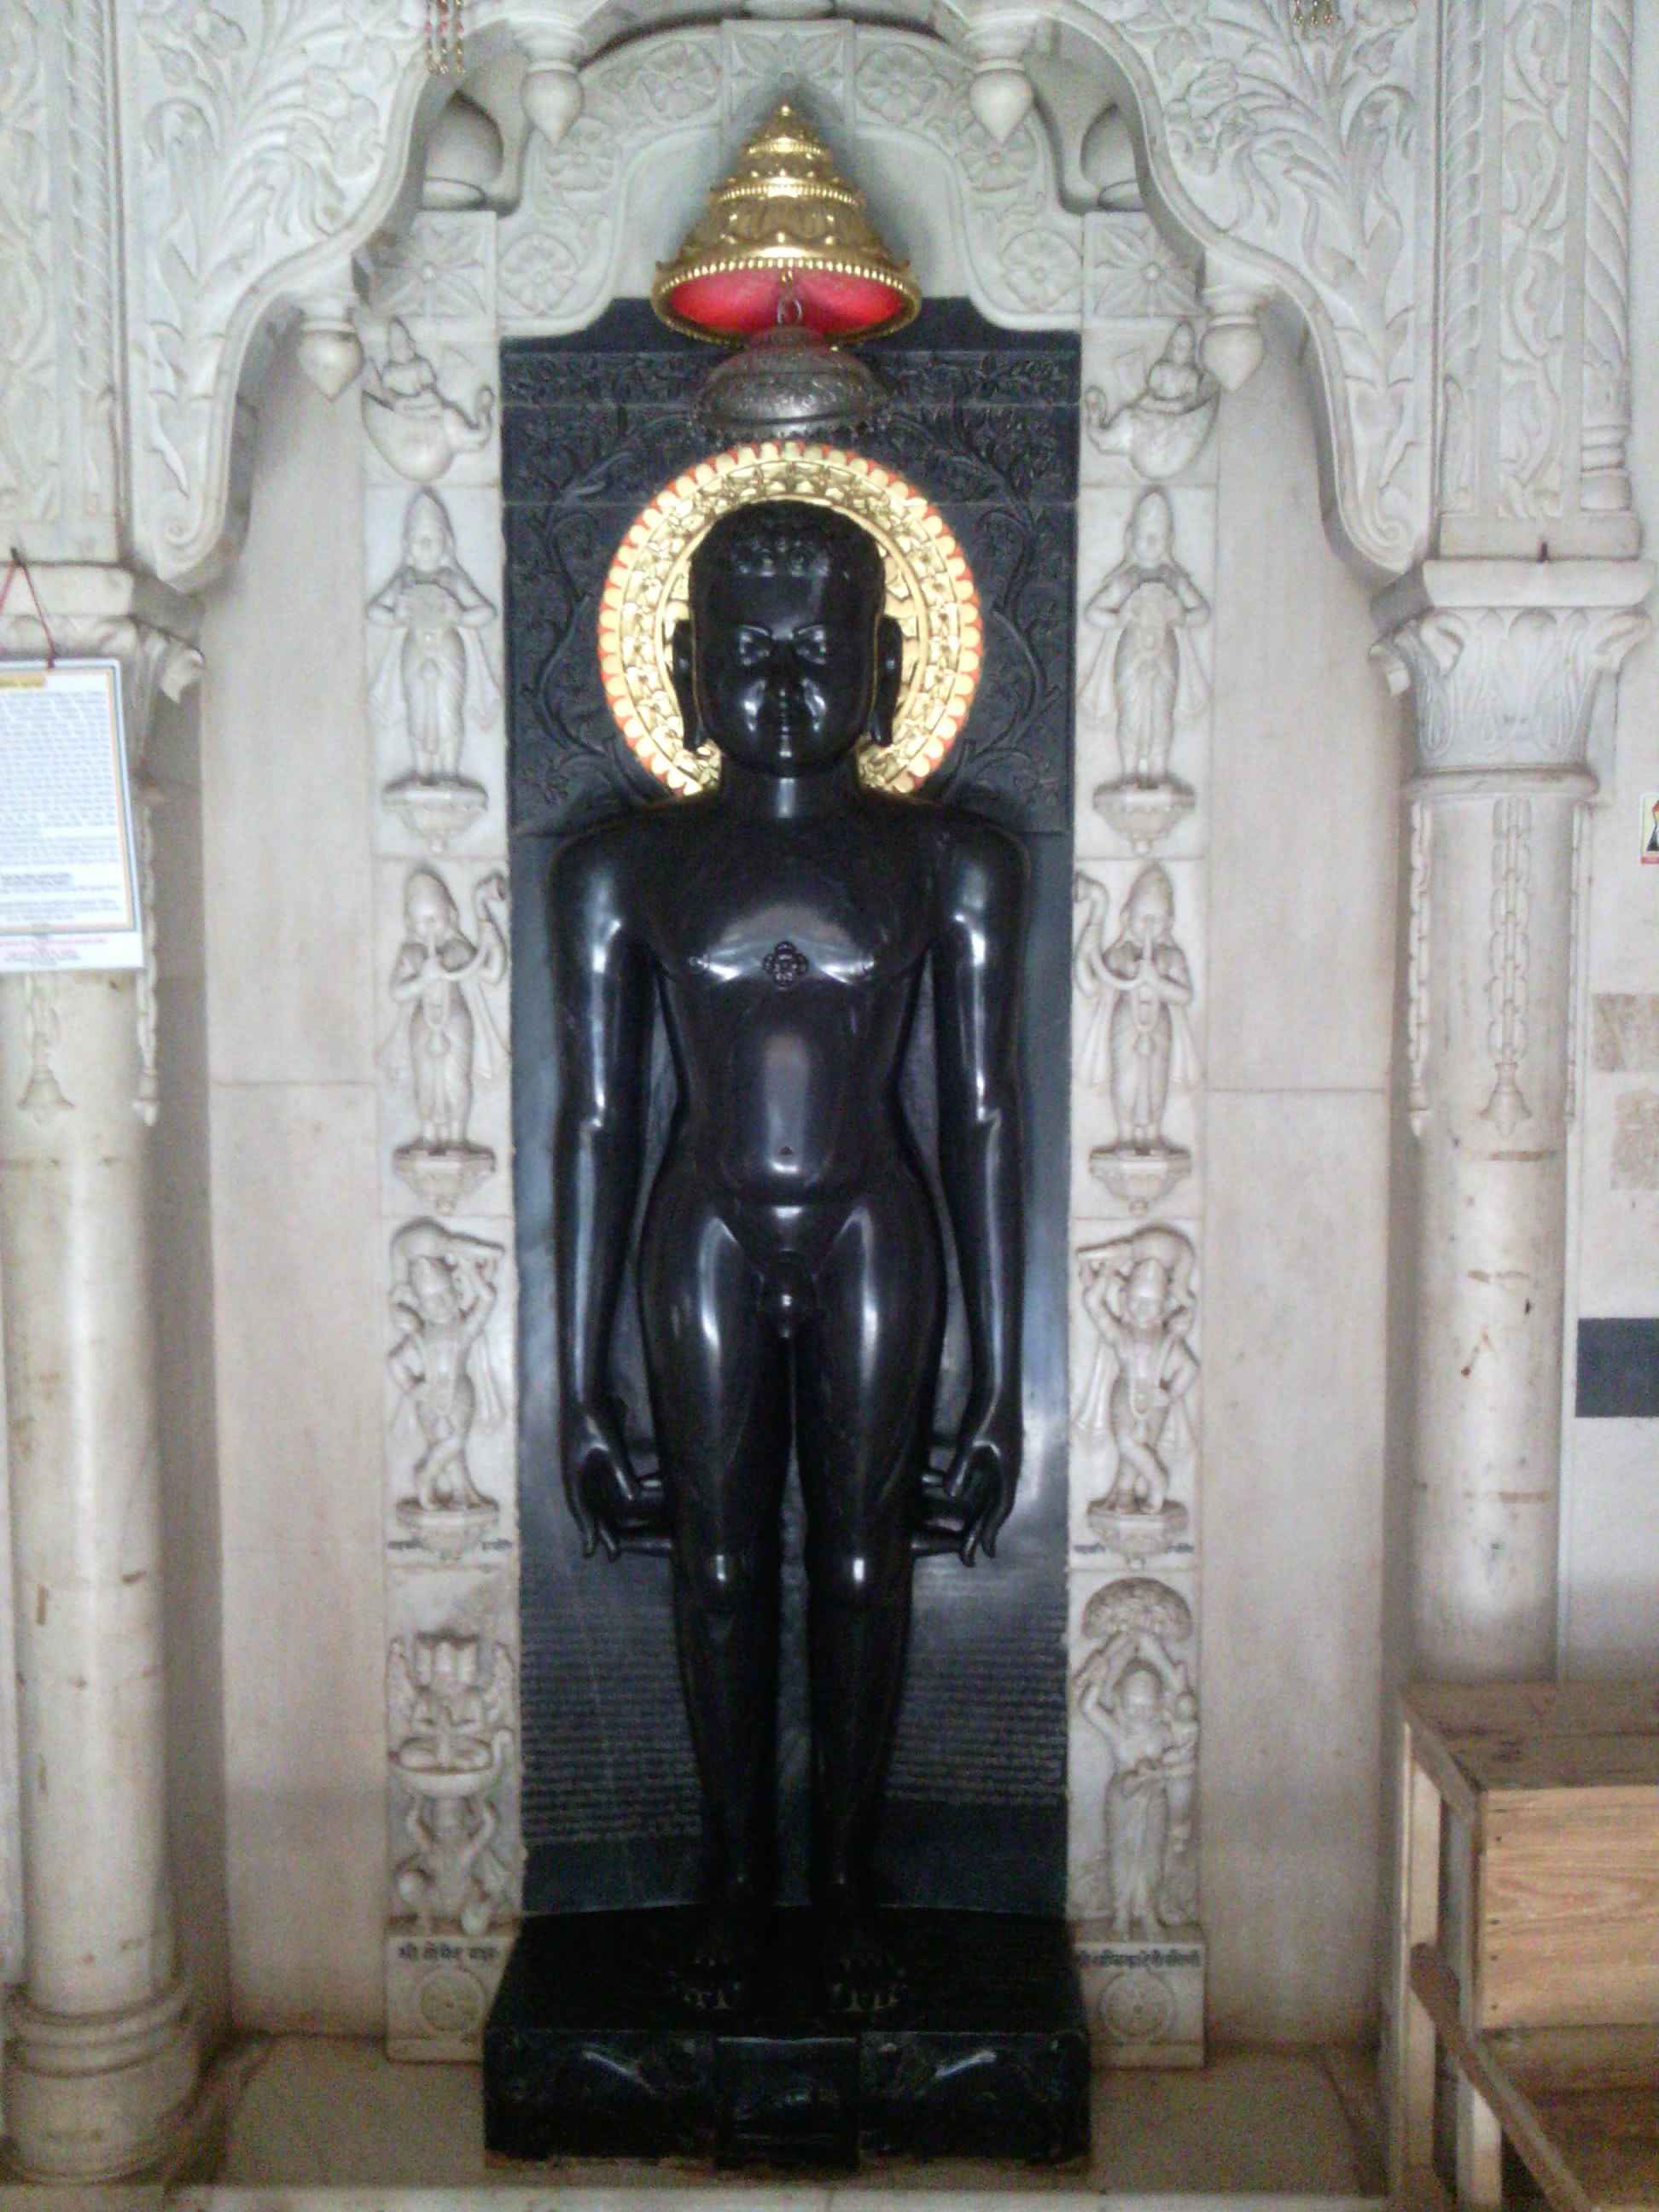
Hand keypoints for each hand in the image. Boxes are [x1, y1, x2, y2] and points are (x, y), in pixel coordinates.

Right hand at [561, 1398, 663, 1559]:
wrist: (581, 1395)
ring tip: (609, 1537)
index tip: (592, 1554)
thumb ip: (620, 1475)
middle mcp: (573, 1477)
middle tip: (611, 1553)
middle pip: (585, 1512)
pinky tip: (611, 1507)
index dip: (589, 1533)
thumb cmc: (594, 1421)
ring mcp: (577, 1470)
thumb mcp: (610, 1450)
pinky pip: (591, 1489)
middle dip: (597, 1532)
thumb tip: (633, 1501)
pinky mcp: (583, 1461)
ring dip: (599, 1519)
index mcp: (574, 1477)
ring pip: (588, 1501)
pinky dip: (601, 1502)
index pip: (583, 1512)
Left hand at [940, 1396, 1020, 1564]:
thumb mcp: (971, 1442)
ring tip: (968, 1537)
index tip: (982, 1555)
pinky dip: (975, 1495)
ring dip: (978, 1516)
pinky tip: (963, 1501)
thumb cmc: (987, 1412)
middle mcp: (1007, 1472)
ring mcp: (1002, 1462)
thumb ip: (961, 1469)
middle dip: (981, 1533)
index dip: (989, 1533)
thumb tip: (952, 1495)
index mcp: (1006, 1473)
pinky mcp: (995, 1452)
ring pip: (989, 1497)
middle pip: (993, 1509)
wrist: (999, 1385)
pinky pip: (985, 1481)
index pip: (997, 1511)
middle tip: (969, 1558)